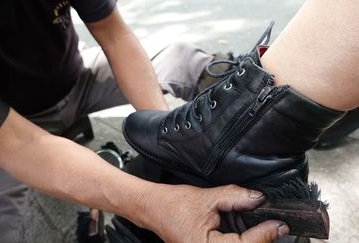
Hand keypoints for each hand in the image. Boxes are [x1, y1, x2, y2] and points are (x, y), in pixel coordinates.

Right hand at [145, 184, 288, 242]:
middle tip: (276, 224)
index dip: (265, 234)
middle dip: (262, 238)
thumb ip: (235, 197)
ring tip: (261, 224)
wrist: (154, 208)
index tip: (281, 223)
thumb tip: (259, 199)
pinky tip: (243, 227)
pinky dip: (242, 238)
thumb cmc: (173, 205)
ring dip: (253, 239)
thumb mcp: (206, 198)